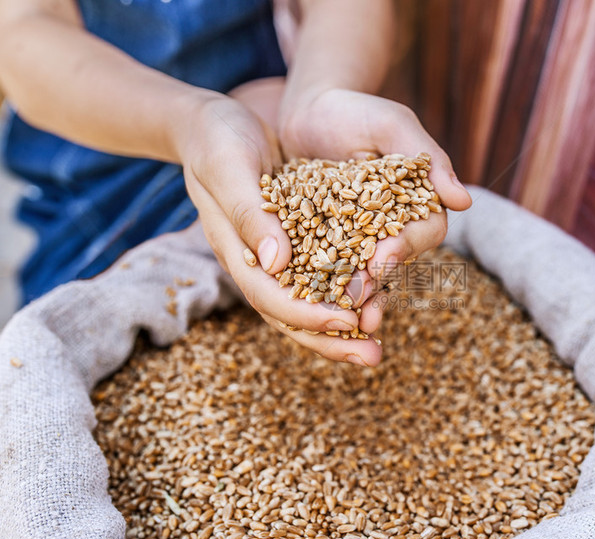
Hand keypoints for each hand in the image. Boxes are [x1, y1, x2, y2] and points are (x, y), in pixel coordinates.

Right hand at [173, 85, 378, 365]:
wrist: (217, 123)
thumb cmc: (218, 139)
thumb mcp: (228, 166)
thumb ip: (249, 213)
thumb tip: (277, 264)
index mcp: (236, 252)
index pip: (270, 297)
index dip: (307, 315)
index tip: (346, 323)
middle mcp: (258, 263)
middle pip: (292, 315)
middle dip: (331, 340)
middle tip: (373, 359)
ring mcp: (278, 256)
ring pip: (311, 303)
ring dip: (344, 328)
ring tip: (378, 348)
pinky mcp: (299, 241)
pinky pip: (325, 276)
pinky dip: (348, 293)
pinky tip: (378, 302)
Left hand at [279, 88, 472, 333]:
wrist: (307, 109)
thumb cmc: (355, 109)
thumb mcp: (391, 124)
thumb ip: (428, 158)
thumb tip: (464, 202)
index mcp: (418, 200)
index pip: (425, 232)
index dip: (405, 249)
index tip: (382, 260)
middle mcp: (394, 224)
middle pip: (395, 263)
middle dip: (379, 288)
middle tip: (363, 310)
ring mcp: (359, 237)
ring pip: (363, 275)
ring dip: (355, 301)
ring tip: (344, 324)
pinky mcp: (325, 242)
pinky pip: (327, 270)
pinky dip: (321, 289)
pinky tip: (308, 308)